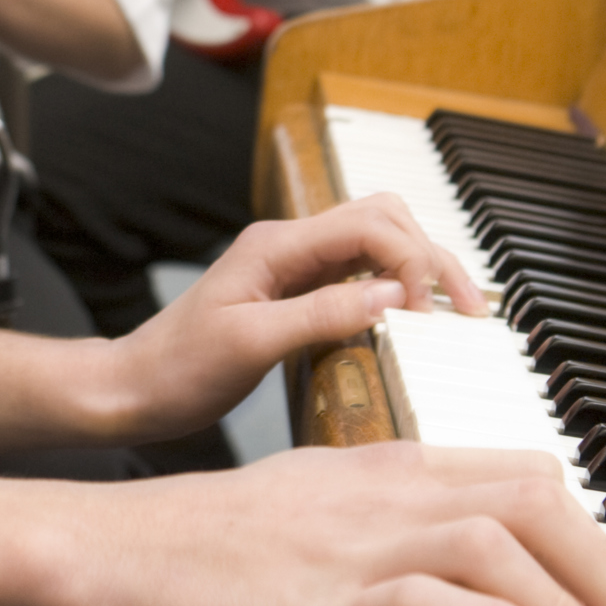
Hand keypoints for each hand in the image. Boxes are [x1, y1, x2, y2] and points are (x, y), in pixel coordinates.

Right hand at [66, 443, 605, 605]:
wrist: (118, 558)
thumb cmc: (202, 553)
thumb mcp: (307, 523)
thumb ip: (377, 538)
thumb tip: (441, 585)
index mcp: (380, 470)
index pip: (512, 471)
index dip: (582, 529)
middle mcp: (383, 493)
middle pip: (529, 495)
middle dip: (602, 562)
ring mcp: (360, 541)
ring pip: (501, 538)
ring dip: (572, 601)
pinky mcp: (336, 599)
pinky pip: (441, 602)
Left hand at [101, 196, 485, 443]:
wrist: (135, 387)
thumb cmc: (180, 369)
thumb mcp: (250, 345)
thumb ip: (321, 314)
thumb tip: (392, 294)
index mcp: (276, 244)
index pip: (367, 225)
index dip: (411, 260)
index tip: (428, 313)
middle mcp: (289, 243)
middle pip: (382, 219)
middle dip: (431, 253)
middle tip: (470, 308)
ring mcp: (293, 264)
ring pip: (375, 240)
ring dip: (419, 265)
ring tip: (458, 309)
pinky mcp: (296, 290)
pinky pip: (359, 272)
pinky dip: (396, 285)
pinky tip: (415, 315)